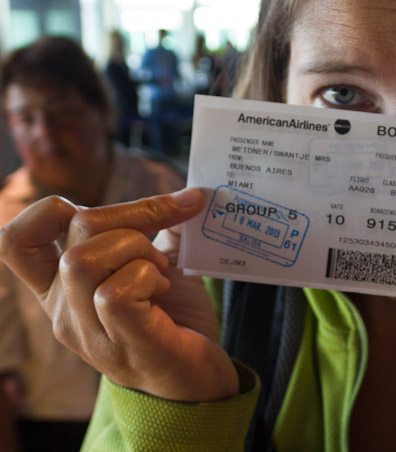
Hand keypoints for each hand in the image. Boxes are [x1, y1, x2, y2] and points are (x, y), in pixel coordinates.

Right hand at [0, 188, 238, 401]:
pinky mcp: (127, 346)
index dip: (53, 208)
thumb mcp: (153, 266)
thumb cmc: (174, 320)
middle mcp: (63, 312)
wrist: (200, 380)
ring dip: (138, 249)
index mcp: (61, 290)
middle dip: (131, 215)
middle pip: (72, 229)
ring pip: (84, 260)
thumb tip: (183, 192)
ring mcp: (90, 334)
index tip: (111, 214)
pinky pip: (114, 294)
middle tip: (161, 241)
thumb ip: (151, 232)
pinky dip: (147, 277)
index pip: (16, 240)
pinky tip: (163, 289)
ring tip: (160, 271)